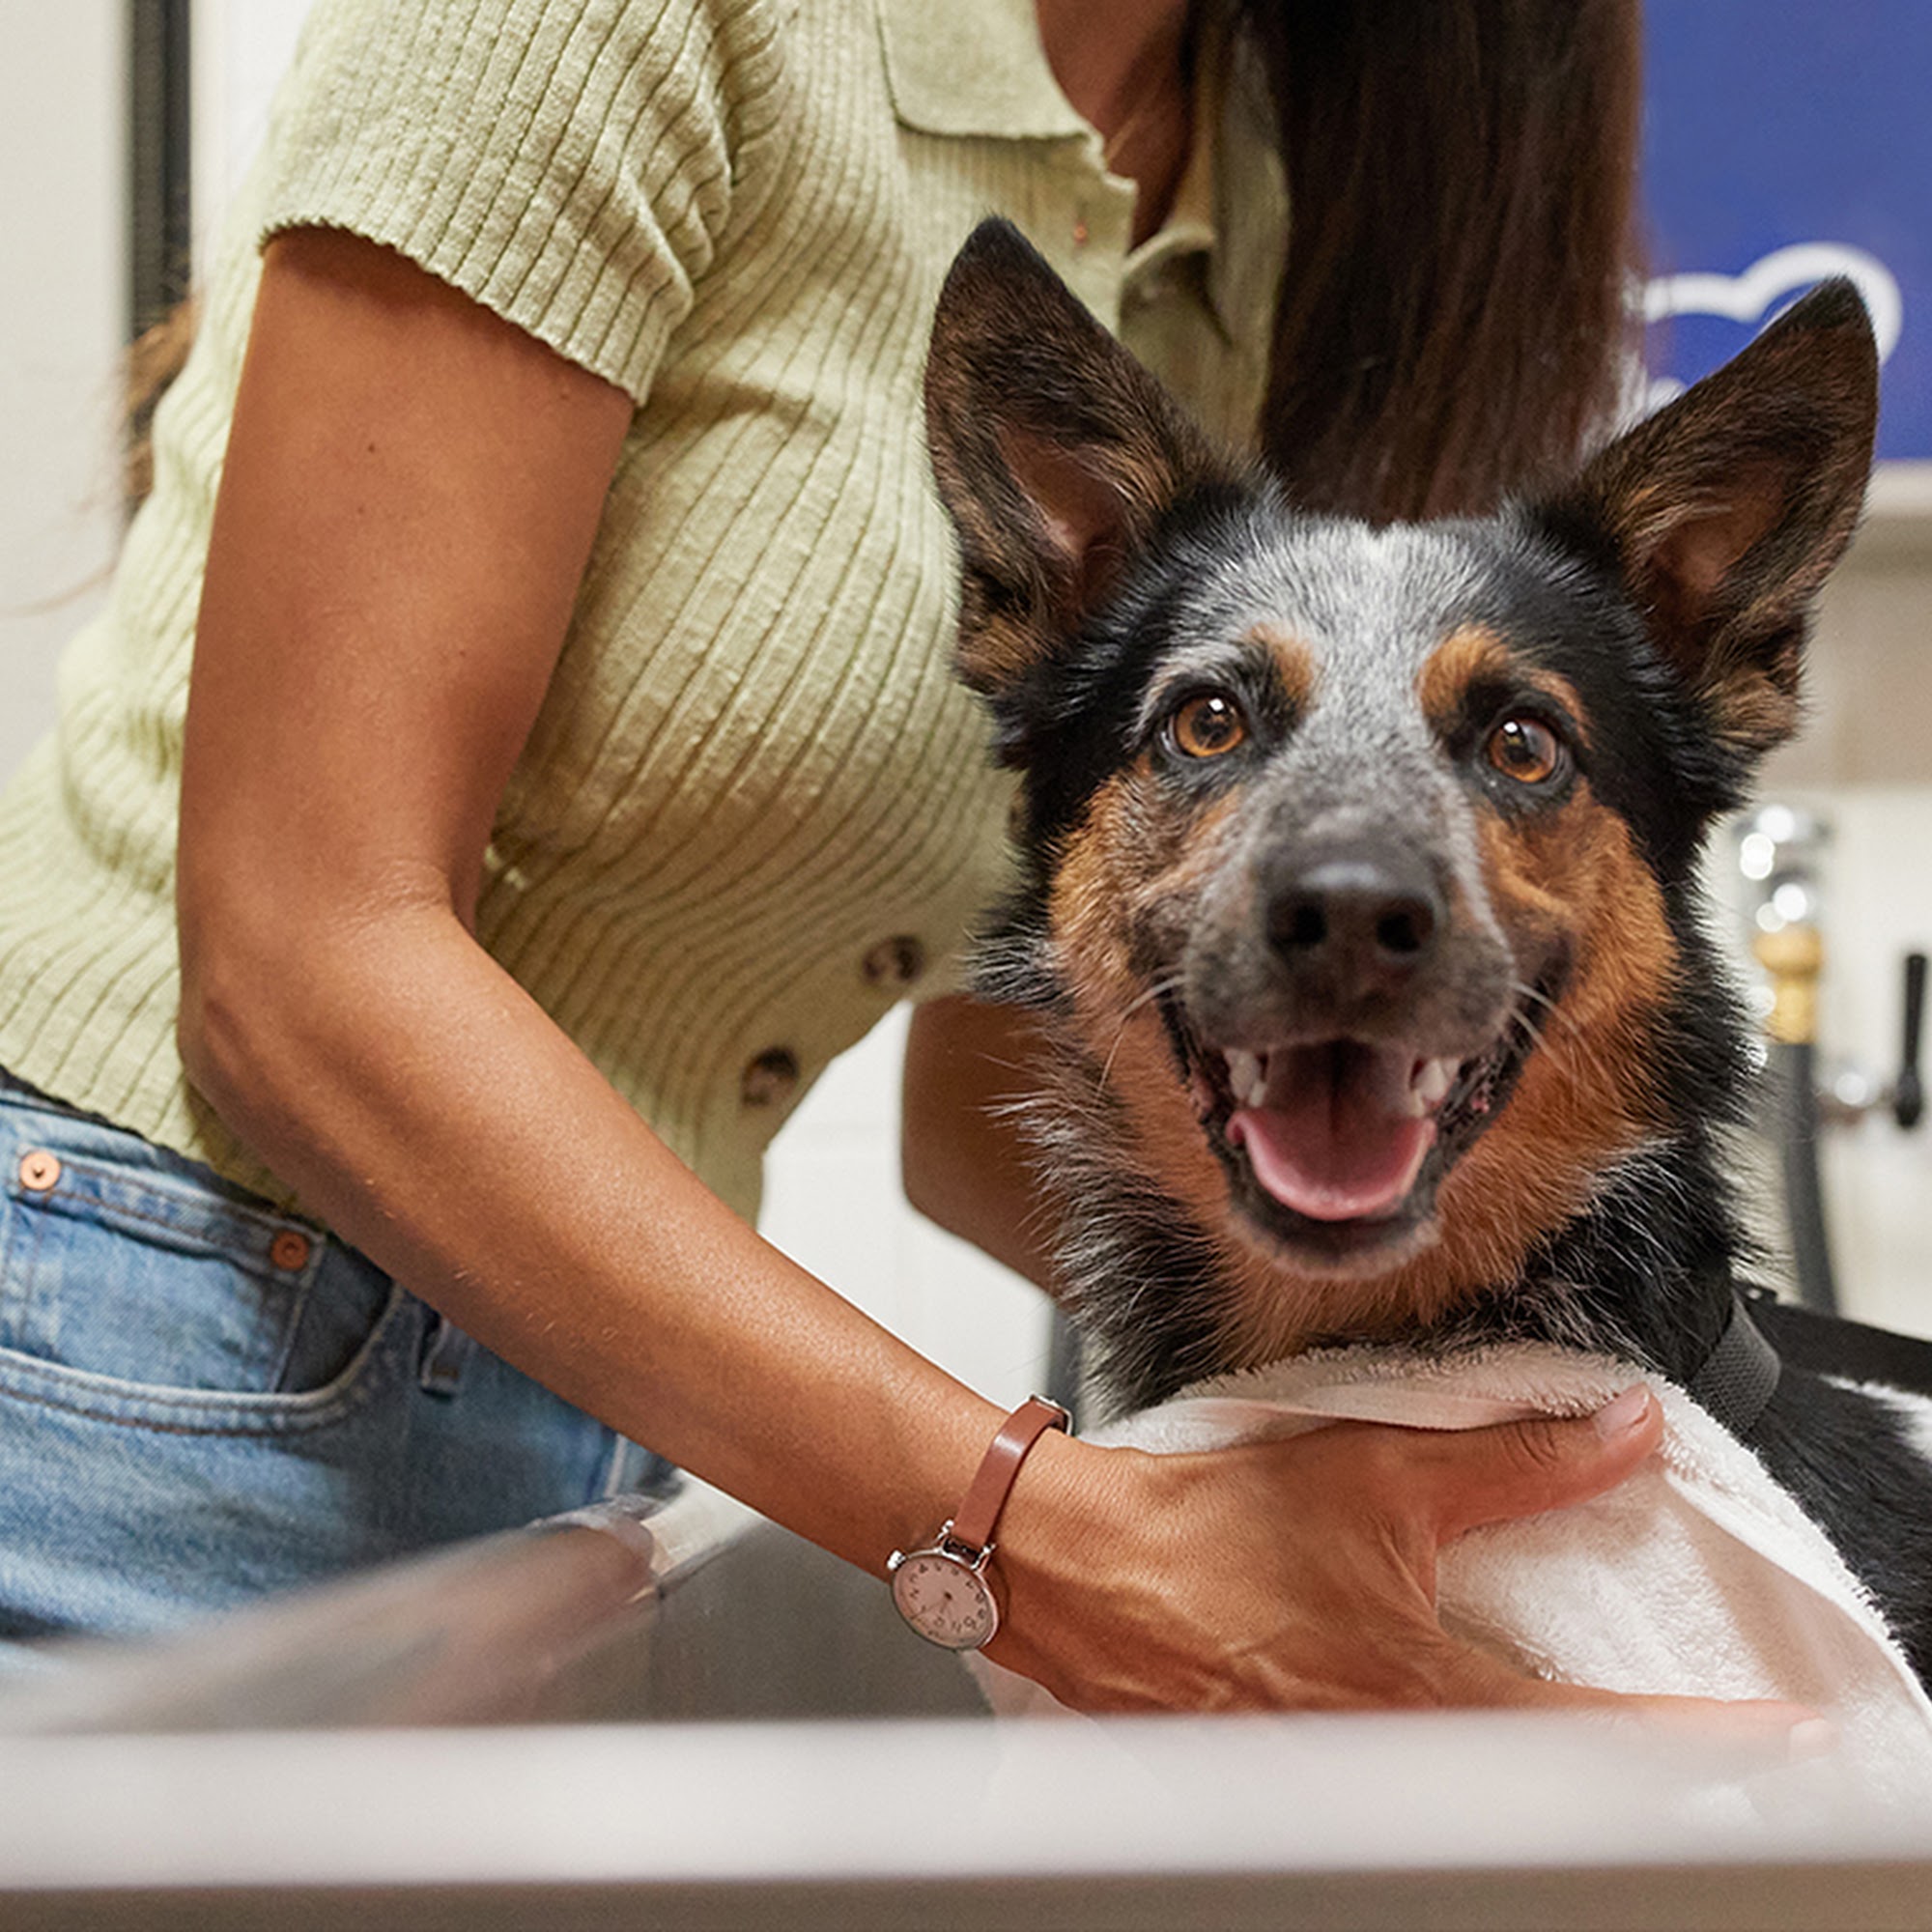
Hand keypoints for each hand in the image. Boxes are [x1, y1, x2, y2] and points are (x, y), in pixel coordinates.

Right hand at [985, 1388, 1808, 1731]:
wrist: (1081, 1571)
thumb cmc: (1204, 1526)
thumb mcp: (1377, 1474)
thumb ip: (1513, 1460)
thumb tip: (1618, 1431)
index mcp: (1424, 1702)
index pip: (1607, 1744)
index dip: (1715, 1748)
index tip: (1793, 1745)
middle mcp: (1393, 1768)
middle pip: (1559, 1808)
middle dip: (1652, 1785)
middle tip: (1723, 1761)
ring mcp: (1343, 1794)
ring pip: (1489, 1815)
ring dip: (1564, 1789)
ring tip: (1620, 1757)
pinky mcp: (1302, 1790)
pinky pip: (1418, 1802)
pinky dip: (1478, 1785)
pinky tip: (1484, 1751)